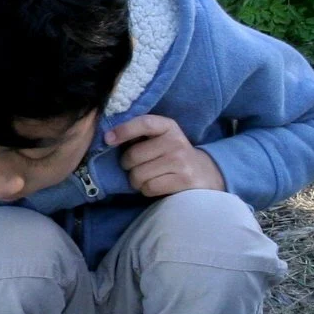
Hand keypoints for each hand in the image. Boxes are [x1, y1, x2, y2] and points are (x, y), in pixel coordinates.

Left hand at [105, 115, 224, 197]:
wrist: (206, 174)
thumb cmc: (173, 156)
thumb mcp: (162, 139)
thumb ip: (141, 136)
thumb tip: (109, 138)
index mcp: (169, 127)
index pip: (144, 123)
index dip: (123, 130)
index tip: (108, 139)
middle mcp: (176, 142)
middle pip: (133, 155)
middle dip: (128, 166)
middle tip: (136, 168)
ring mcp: (181, 162)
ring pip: (139, 174)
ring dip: (136, 181)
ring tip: (147, 178)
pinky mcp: (183, 181)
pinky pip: (149, 188)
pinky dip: (146, 190)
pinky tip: (156, 186)